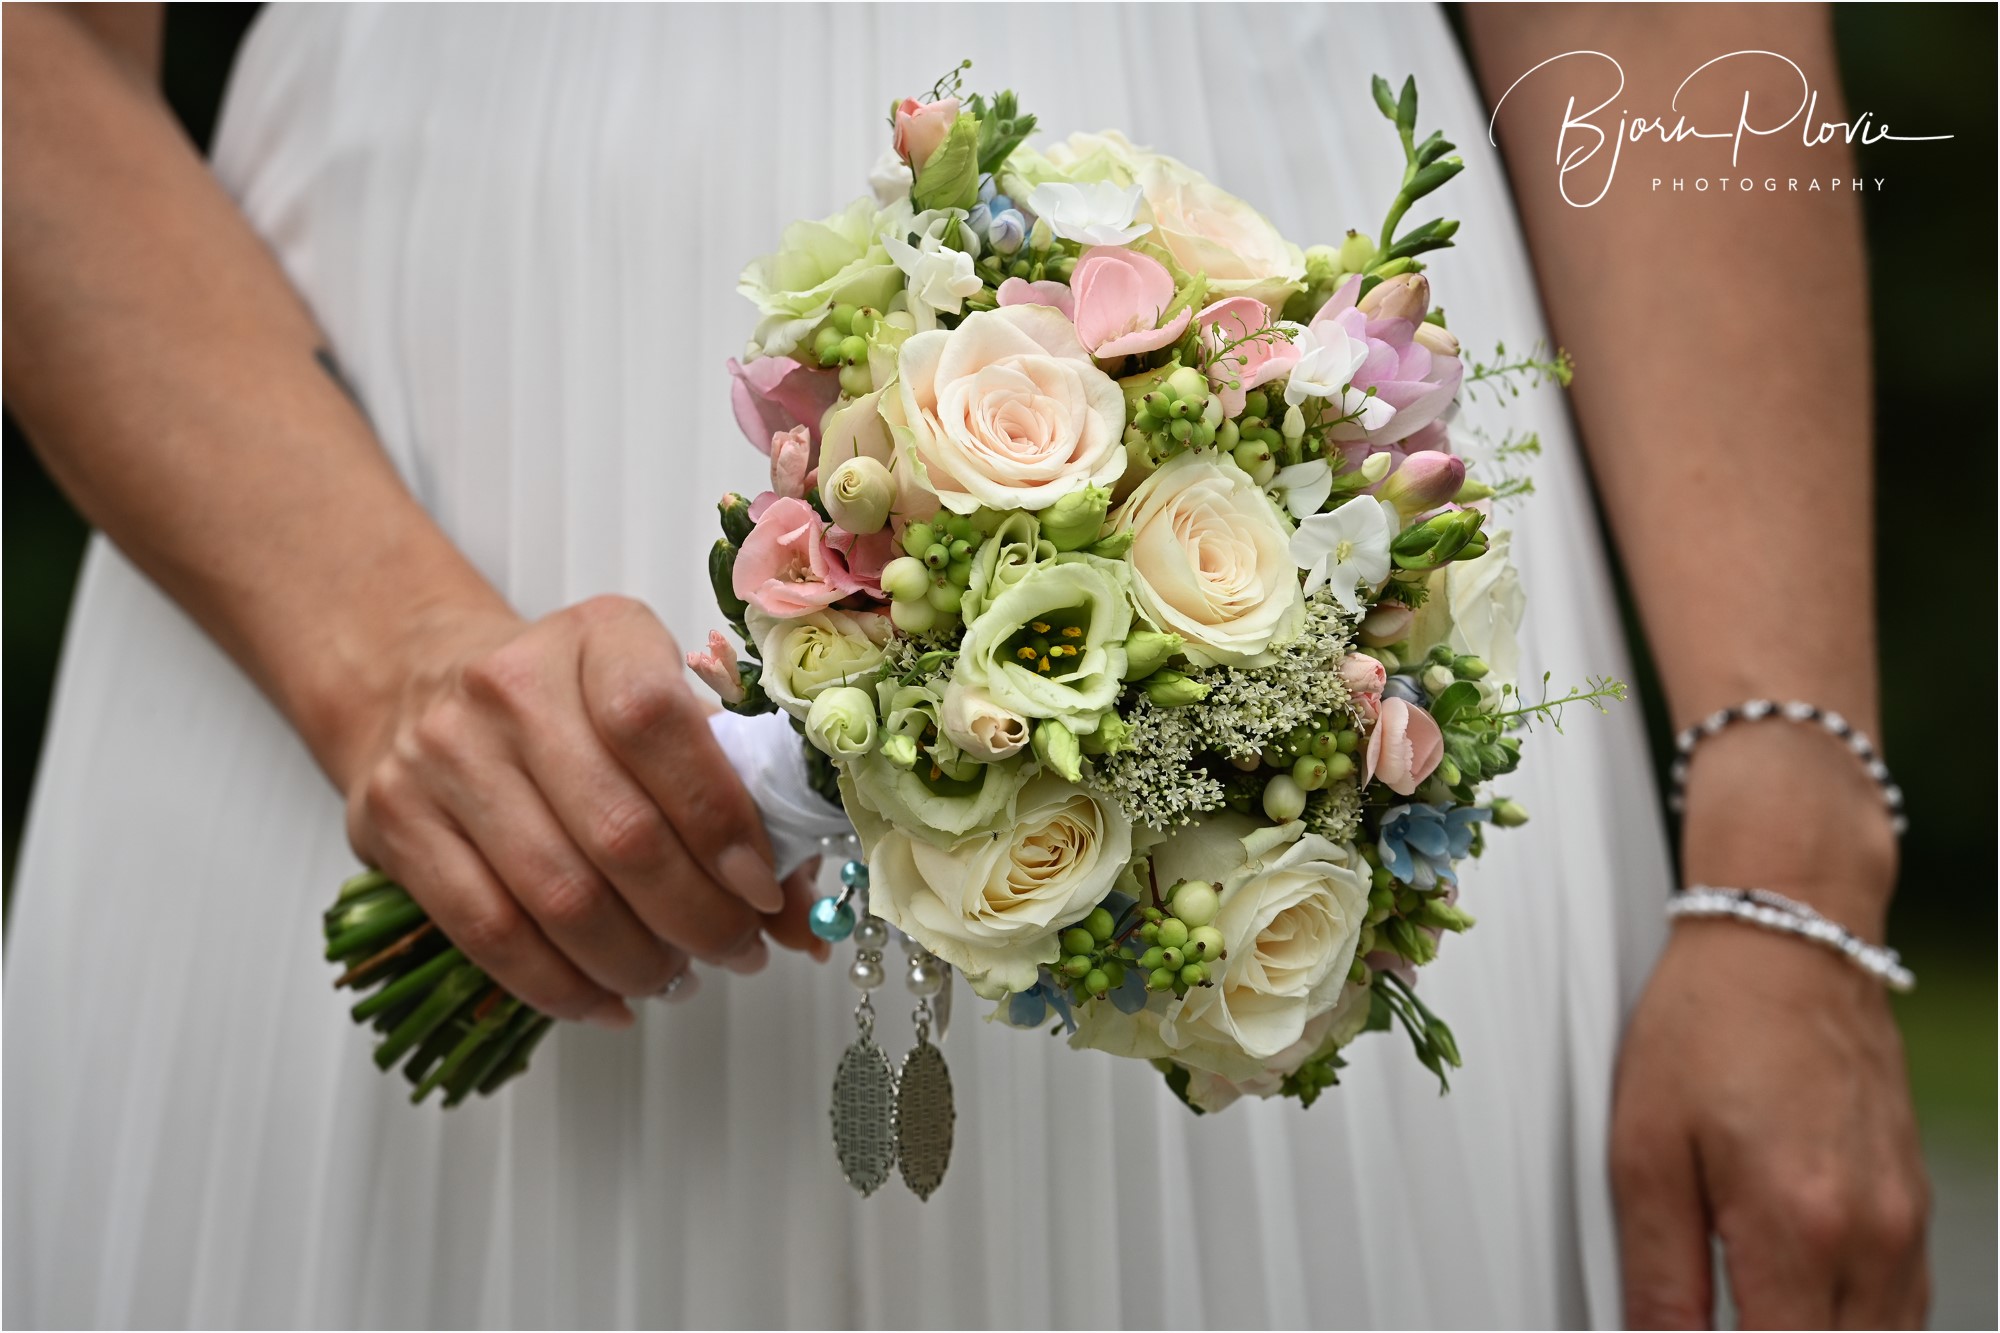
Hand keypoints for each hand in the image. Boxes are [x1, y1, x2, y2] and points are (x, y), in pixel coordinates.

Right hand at [343, 594, 801, 1026]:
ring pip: (558, 896)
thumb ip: (737, 797)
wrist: (419, 685)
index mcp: (599, 636)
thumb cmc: (572, 706)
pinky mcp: (395, 825)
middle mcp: (511, 686)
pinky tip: (612, 1000)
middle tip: (738, 952)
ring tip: (680, 979)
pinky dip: (564, 986)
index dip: (720, 820)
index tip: (764, 889)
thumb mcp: (658, 708)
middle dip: (697, 916)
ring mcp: (442, 756)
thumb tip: (808, 922)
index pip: (658, 725)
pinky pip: (490, 933)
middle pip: (619, 832)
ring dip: (638, 961)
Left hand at [1611, 923, 1929, 1327]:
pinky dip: (1853, 1323)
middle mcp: (1871, 1235)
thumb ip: (1658, 1276)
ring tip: (1749, 1306)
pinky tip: (1797, 1303)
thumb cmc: (1709, 1024)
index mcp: (1798, 1226)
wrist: (1786, 939)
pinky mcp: (1914, 1205)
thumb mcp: (1644, 1150)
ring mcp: (1904, 1222)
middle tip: (1719, 1315)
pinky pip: (1899, 1306)